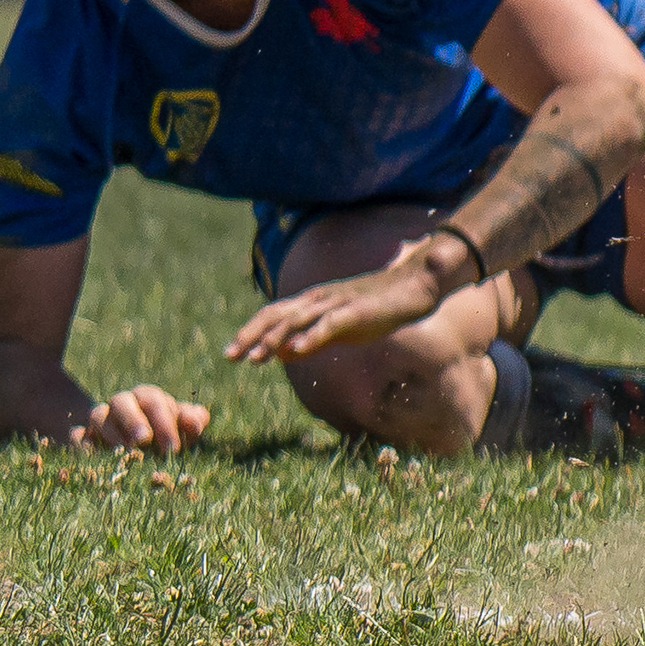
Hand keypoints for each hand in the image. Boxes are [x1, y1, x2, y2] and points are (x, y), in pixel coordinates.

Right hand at [70, 383, 211, 451]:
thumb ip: (192, 422)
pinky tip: (94, 458)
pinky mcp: (79, 436)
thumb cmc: (164, 434)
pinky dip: (82, 445)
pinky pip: (76, 437)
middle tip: (144, 441)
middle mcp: (121, 404)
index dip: (165, 423)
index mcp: (147, 397)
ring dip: (111, 435)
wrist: (128, 442)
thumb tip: (197, 421)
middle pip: (122, 402)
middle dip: (134, 421)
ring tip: (125, 454)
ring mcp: (98, 419)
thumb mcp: (180, 428)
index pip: (155, 402)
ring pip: (98, 417)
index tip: (174, 448)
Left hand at [224, 239, 464, 364]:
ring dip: (273, 338)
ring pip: (297, 320)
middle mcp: (318, 299)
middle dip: (250, 335)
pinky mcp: (356, 311)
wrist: (415, 288)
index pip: (272, 314)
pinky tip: (296, 350)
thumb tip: (283, 354)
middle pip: (276, 315)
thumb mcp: (339, 329)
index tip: (230, 354)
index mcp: (312, 302)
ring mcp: (336, 303)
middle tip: (230, 356)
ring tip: (255, 357)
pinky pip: (329, 324)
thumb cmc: (378, 309)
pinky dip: (311, 336)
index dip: (249, 332)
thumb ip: (312, 340)